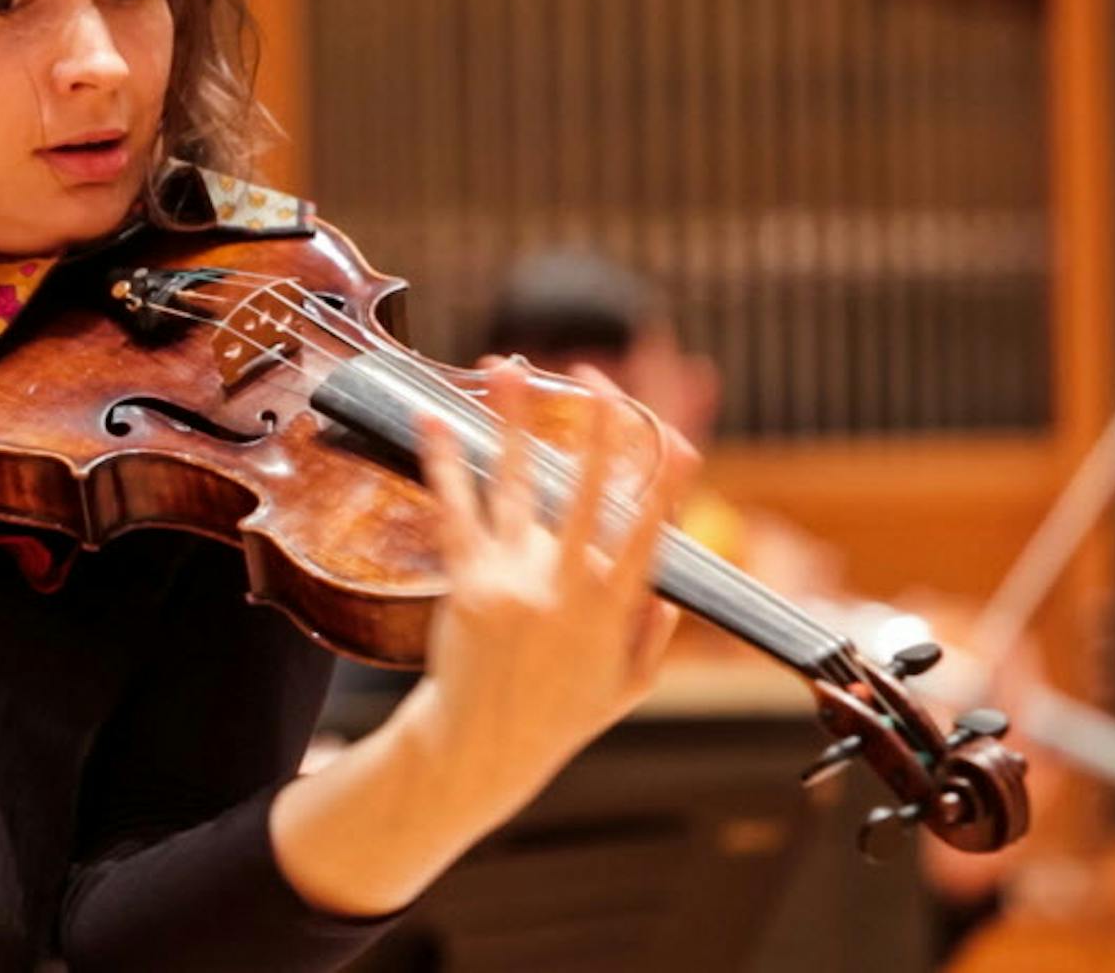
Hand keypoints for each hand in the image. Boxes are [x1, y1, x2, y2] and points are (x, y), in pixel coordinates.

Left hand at [402, 361, 686, 817]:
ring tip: (508, 367)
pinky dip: (442, 462)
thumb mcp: (627, 688)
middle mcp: (566, 586)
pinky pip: (454, 510)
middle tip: (599, 376)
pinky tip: (433, 421)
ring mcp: (514, 580)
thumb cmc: (556, 718)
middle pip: (585, 490)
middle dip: (597, 428)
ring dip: (512, 421)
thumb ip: (652, 635)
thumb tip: (670, 590)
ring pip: (514, 484)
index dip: (666, 482)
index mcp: (614, 609)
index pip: (649, 531)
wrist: (481, 747)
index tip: (681, 439)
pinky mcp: (467, 582)